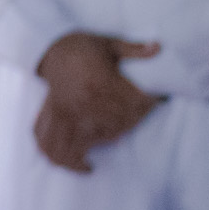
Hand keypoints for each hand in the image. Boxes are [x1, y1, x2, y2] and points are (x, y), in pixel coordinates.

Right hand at [32, 32, 162, 172]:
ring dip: (106, 143)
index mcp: (99, 83)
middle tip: (137, 118)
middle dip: (130, 123)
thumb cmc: (82, 47)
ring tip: (113, 145)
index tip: (154, 101)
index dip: (147, 105)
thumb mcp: (109, 44)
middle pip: (117, 126)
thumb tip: (158, 48)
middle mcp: (83, 102)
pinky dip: (66, 159)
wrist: (50, 48)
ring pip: (89, 141)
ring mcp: (67, 113)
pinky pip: (55, 143)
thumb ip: (133, 49)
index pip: (132, 104)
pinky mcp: (55, 118)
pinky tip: (84, 165)